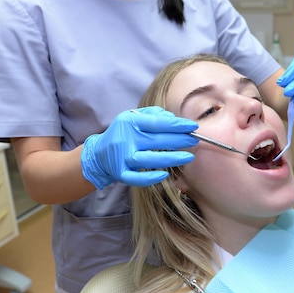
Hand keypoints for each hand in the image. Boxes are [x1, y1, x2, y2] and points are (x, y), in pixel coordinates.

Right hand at [81, 106, 197, 188]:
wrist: (99, 153)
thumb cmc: (123, 133)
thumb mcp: (133, 117)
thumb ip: (153, 114)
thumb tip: (172, 117)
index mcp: (130, 122)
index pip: (157, 122)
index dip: (176, 125)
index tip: (193, 126)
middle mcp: (126, 139)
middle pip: (156, 140)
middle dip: (179, 140)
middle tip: (195, 140)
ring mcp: (122, 158)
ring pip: (149, 159)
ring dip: (171, 158)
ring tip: (188, 157)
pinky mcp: (120, 173)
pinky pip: (136, 177)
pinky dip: (150, 178)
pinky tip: (164, 175)